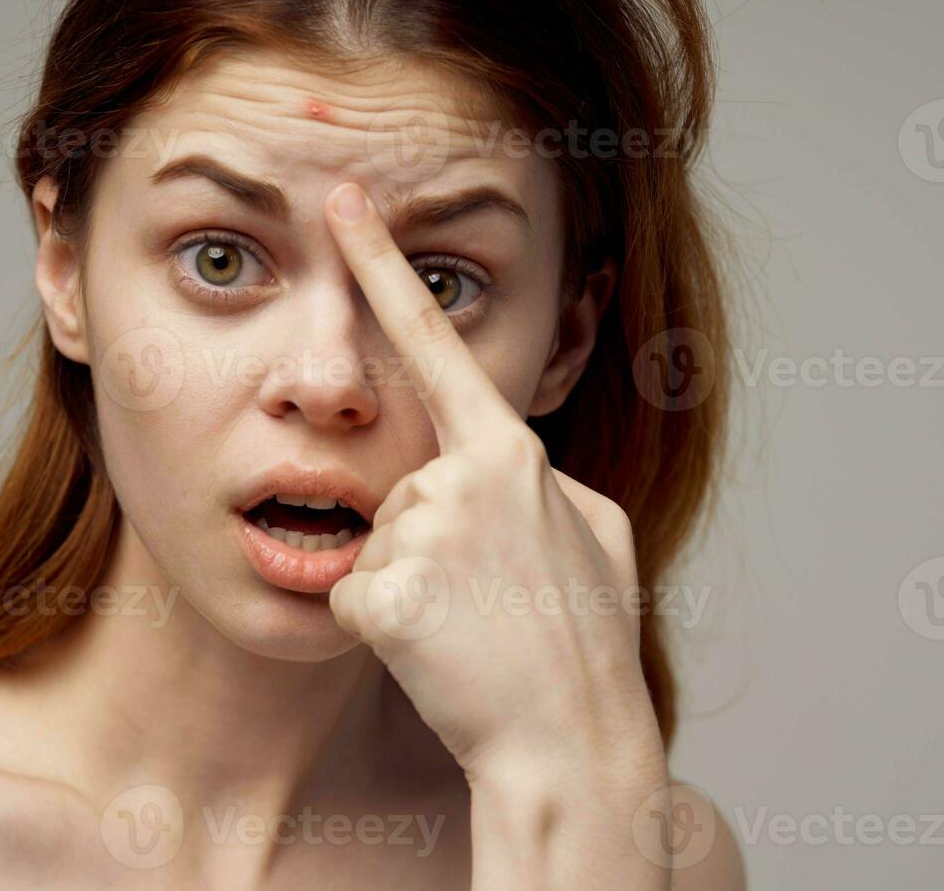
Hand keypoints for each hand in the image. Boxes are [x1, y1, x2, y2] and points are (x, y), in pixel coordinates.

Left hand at [322, 182, 663, 783]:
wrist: (574, 743)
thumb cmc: (590, 643)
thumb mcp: (600, 538)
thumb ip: (547, 483)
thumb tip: (520, 467)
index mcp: (515, 453)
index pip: (438, 343)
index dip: (383, 266)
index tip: (343, 200)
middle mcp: (465, 476)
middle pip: (401, 487)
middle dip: (428, 541)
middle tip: (488, 602)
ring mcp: (423, 533)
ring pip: (377, 542)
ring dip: (410, 586)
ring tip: (470, 628)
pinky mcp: (382, 593)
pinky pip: (353, 596)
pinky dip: (384, 630)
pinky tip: (436, 652)